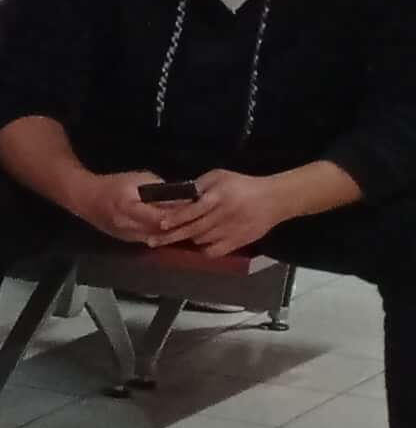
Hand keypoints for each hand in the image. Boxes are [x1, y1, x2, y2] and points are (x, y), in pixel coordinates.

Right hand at [51, 167, 196, 245]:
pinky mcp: (126, 239)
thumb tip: (179, 197)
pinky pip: (148, 240)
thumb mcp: (138, 178)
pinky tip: (172, 232)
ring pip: (156, 239)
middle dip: (179, 227)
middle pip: (160, 231)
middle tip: (197, 221)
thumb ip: (158, 188)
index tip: (194, 210)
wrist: (86, 198)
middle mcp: (127, 225)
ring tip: (188, 228)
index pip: (159, 217)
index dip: (178, 216)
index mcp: (129, 207)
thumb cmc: (113, 184)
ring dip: (171, 235)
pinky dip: (161, 237)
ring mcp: (126, 235)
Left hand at [167, 166, 296, 253]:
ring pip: (200, 240)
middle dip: (170, 236)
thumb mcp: (220, 176)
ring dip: (188, 239)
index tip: (161, 224)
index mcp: (218, 198)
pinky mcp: (237, 242)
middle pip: (192, 230)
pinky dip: (204, 250)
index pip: (191, 211)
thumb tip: (178, 195)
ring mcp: (230, 231)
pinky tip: (200, 244)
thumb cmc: (243, 185)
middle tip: (153, 241)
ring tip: (177, 238)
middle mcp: (222, 215)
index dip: (175, 218)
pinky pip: (214, 251)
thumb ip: (199, 184)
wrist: (274, 200)